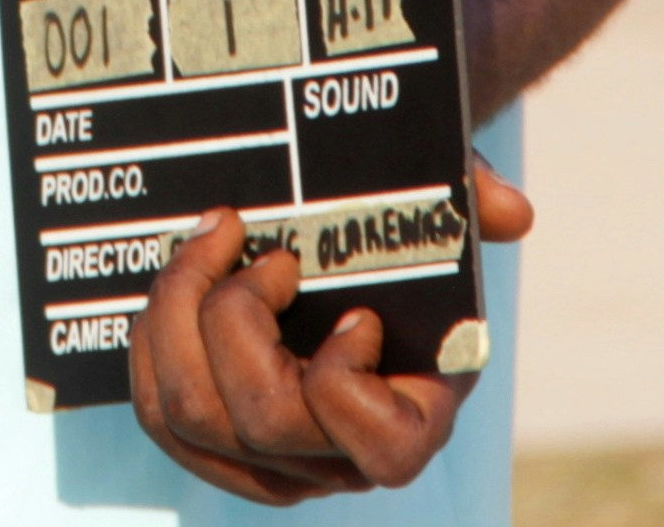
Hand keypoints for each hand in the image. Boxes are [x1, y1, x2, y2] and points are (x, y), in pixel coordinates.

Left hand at [125, 163, 531, 504]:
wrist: (351, 255)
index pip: (384, 450)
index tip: (357, 313)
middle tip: (266, 253)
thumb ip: (473, 202)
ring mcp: (268, 462)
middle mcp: (339, 459)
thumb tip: (510, 210)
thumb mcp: (442, 208)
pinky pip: (159, 414)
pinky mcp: (208, 445)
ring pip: (192, 417)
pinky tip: (181, 276)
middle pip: (263, 420)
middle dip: (239, 317)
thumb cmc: (402, 239)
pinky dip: (153, 339)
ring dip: (182, 314)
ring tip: (214, 243)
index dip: (349, 384)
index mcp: (414, 417)